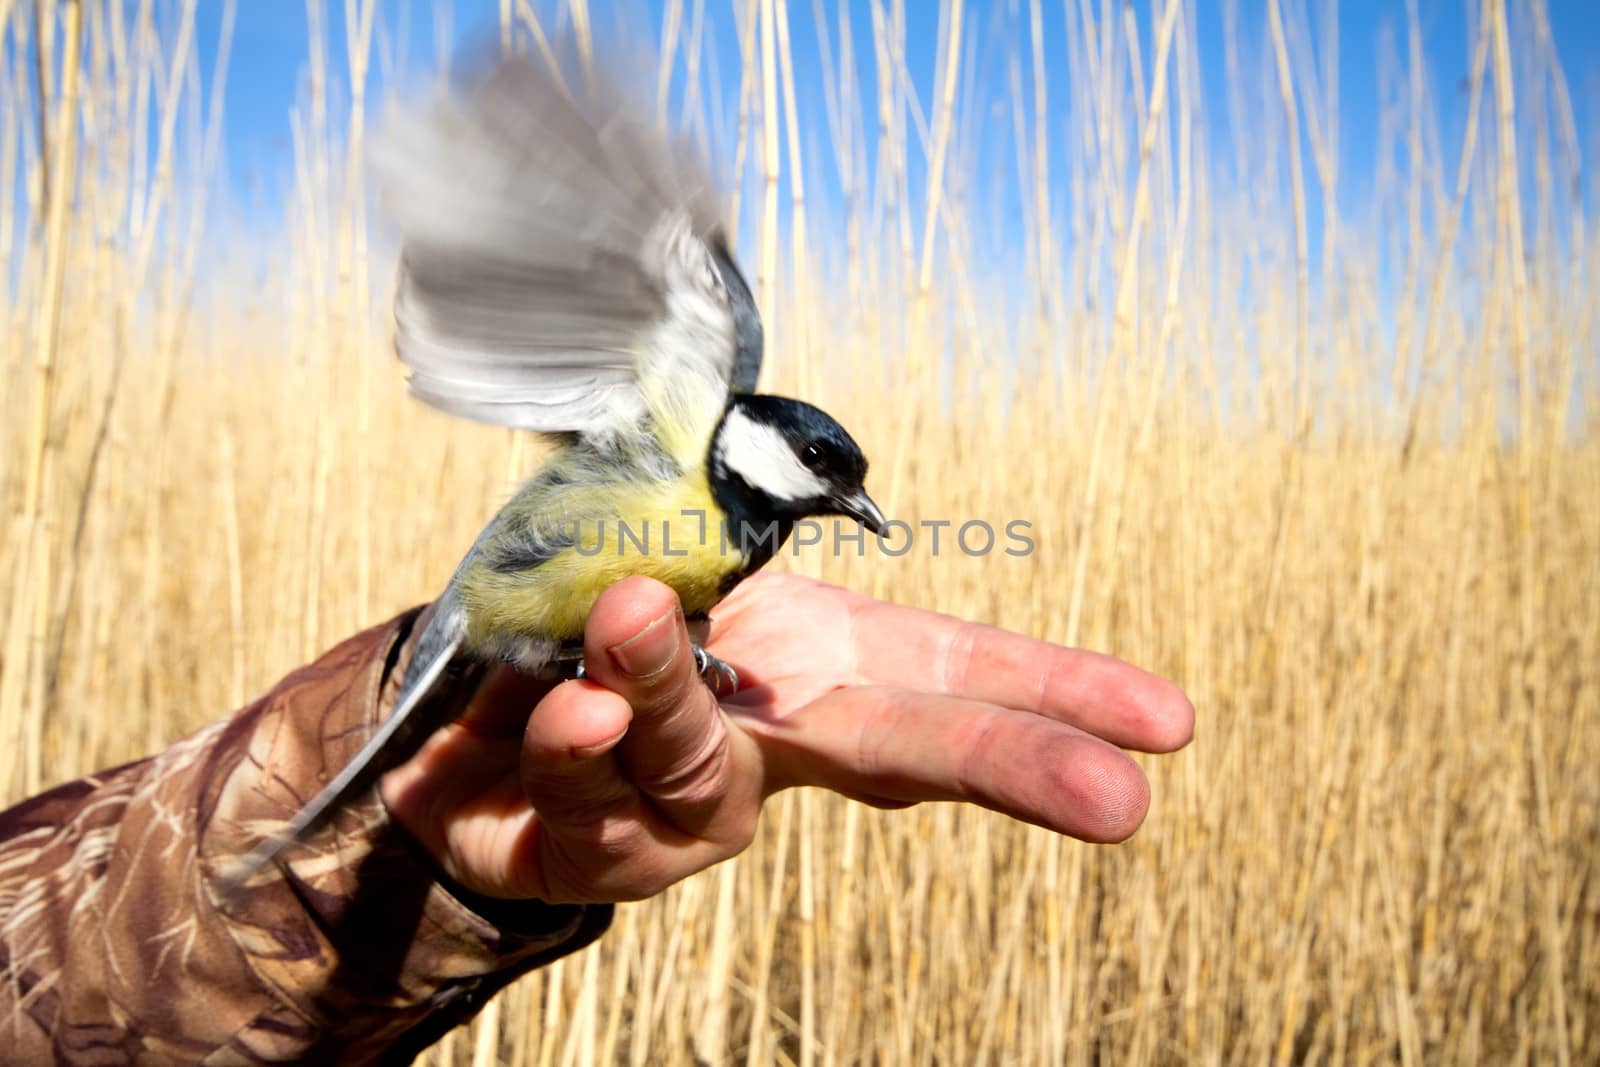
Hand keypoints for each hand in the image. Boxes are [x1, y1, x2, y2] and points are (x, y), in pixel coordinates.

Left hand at [379, 573, 1193, 901]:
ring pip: (707, 762)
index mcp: (821, 655)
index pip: (955, 670)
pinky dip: (573, 744)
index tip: (1169, 726)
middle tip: (1118, 803)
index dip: (1058, 695)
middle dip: (1012, 765)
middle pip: (908, 748)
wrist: (460, 731)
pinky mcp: (610, 855)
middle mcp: (785, 734)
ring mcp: (703, 801)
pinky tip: (563, 712)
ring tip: (637, 611)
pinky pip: (590, 797)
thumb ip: (665, 585)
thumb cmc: (582, 632)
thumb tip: (648, 604)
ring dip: (674, 691)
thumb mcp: (642, 564)